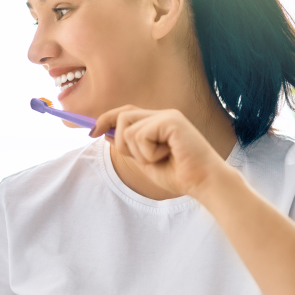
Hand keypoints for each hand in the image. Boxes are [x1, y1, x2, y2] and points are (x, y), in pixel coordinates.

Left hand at [90, 105, 228, 197]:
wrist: (203, 182)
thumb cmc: (179, 175)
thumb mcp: (145, 161)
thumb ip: (128, 146)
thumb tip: (105, 132)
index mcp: (157, 122)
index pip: (125, 112)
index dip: (106, 119)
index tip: (91, 131)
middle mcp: (161, 115)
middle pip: (122, 116)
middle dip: (122, 142)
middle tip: (142, 160)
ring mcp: (167, 115)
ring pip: (128, 129)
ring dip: (138, 152)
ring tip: (159, 159)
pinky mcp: (171, 120)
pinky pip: (140, 135)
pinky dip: (148, 153)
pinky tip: (167, 156)